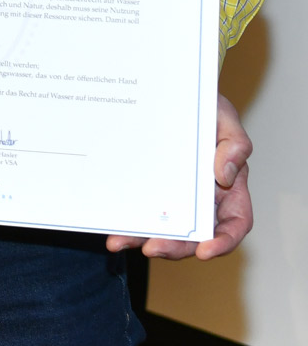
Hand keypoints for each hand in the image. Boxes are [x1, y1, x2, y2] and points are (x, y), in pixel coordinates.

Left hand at [109, 93, 252, 259]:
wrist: (167, 94)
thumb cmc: (202, 107)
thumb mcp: (223, 117)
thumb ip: (235, 144)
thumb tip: (225, 175)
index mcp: (228, 189)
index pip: (234, 223)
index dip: (224, 242)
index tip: (206, 251)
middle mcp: (201, 201)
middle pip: (195, 236)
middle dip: (175, 247)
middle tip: (152, 248)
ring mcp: (173, 199)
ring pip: (162, 229)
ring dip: (141, 239)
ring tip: (119, 242)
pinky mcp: (146, 192)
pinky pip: (138, 212)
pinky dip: (126, 222)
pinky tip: (109, 226)